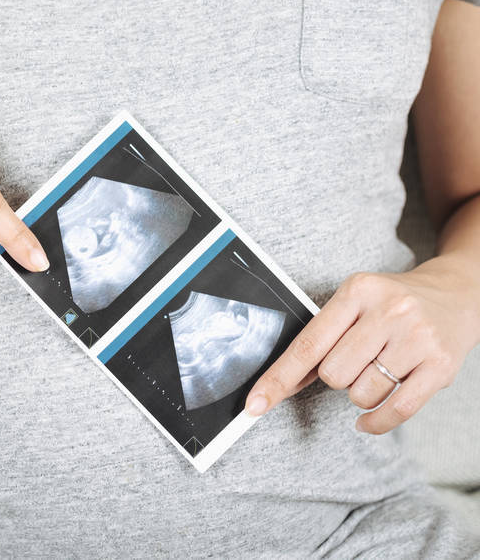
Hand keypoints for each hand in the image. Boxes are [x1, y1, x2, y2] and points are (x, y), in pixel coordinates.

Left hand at [244, 255, 479, 432]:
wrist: (458, 295)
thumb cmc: (393, 304)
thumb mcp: (356, 303)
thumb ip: (322, 338)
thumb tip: (280, 382)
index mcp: (357, 291)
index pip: (307, 344)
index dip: (278, 378)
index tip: (254, 404)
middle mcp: (389, 311)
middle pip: (333, 374)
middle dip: (336, 377)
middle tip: (357, 360)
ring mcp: (417, 338)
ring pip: (361, 394)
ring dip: (360, 394)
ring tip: (378, 370)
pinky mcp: (441, 366)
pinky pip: (396, 411)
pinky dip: (375, 421)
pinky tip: (368, 419)